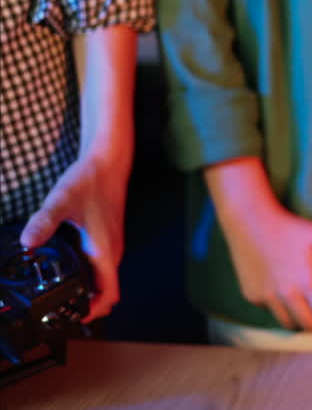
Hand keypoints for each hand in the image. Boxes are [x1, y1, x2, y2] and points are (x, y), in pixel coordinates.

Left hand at [21, 155, 128, 321]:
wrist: (109, 163)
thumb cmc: (90, 182)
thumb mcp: (61, 201)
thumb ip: (43, 222)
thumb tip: (27, 242)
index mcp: (105, 252)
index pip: (108, 296)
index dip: (93, 313)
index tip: (73, 320)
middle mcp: (112, 253)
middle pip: (105, 291)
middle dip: (85, 305)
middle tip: (55, 309)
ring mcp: (111, 246)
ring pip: (102, 279)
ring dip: (86, 290)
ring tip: (57, 292)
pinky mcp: (107, 238)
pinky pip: (100, 267)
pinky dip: (86, 275)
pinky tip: (64, 265)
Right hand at [218, 200, 311, 331]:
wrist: (250, 221)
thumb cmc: (289, 228)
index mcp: (307, 282)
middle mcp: (286, 294)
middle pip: (308, 326)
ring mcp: (267, 297)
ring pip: (287, 323)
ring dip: (296, 317)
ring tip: (299, 302)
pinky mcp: (252, 296)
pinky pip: (269, 310)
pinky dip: (276, 305)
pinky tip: (277, 287)